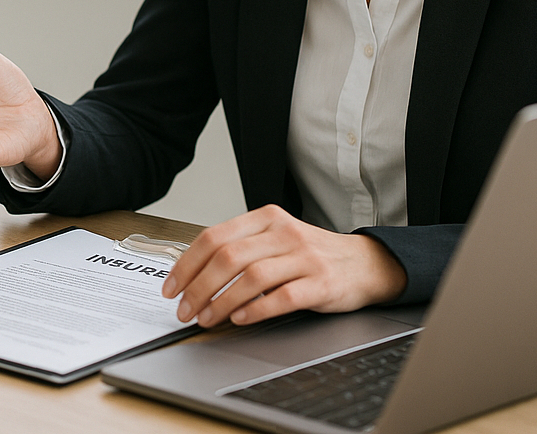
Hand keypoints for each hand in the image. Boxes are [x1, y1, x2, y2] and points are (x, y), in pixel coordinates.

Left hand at [159, 205, 407, 327]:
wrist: (365, 263)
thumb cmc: (310, 255)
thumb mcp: (275, 239)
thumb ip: (241, 249)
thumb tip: (193, 276)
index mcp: (265, 219)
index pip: (214, 237)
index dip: (187, 264)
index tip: (171, 287)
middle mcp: (283, 233)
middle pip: (228, 257)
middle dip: (199, 287)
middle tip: (184, 309)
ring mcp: (304, 257)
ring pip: (251, 277)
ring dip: (221, 301)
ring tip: (206, 318)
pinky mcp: (322, 282)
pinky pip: (283, 296)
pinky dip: (256, 309)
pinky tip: (240, 318)